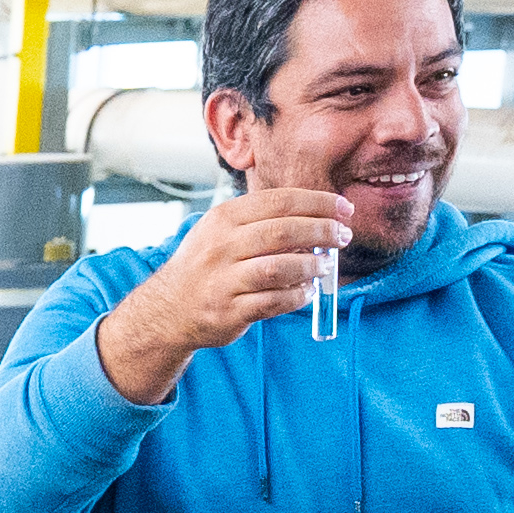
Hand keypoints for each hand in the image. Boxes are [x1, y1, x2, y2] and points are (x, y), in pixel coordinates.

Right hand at [90, 184, 360, 399]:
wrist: (170, 309)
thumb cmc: (208, 265)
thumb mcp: (223, 230)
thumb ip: (263, 220)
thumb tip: (317, 216)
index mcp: (224, 218)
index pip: (280, 201)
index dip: (318, 203)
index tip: (344, 209)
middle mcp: (222, 246)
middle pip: (283, 232)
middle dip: (321, 231)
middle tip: (343, 236)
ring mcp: (224, 280)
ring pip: (280, 268)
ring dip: (311, 266)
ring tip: (326, 266)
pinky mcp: (230, 311)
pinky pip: (274, 301)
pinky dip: (297, 295)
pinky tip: (307, 291)